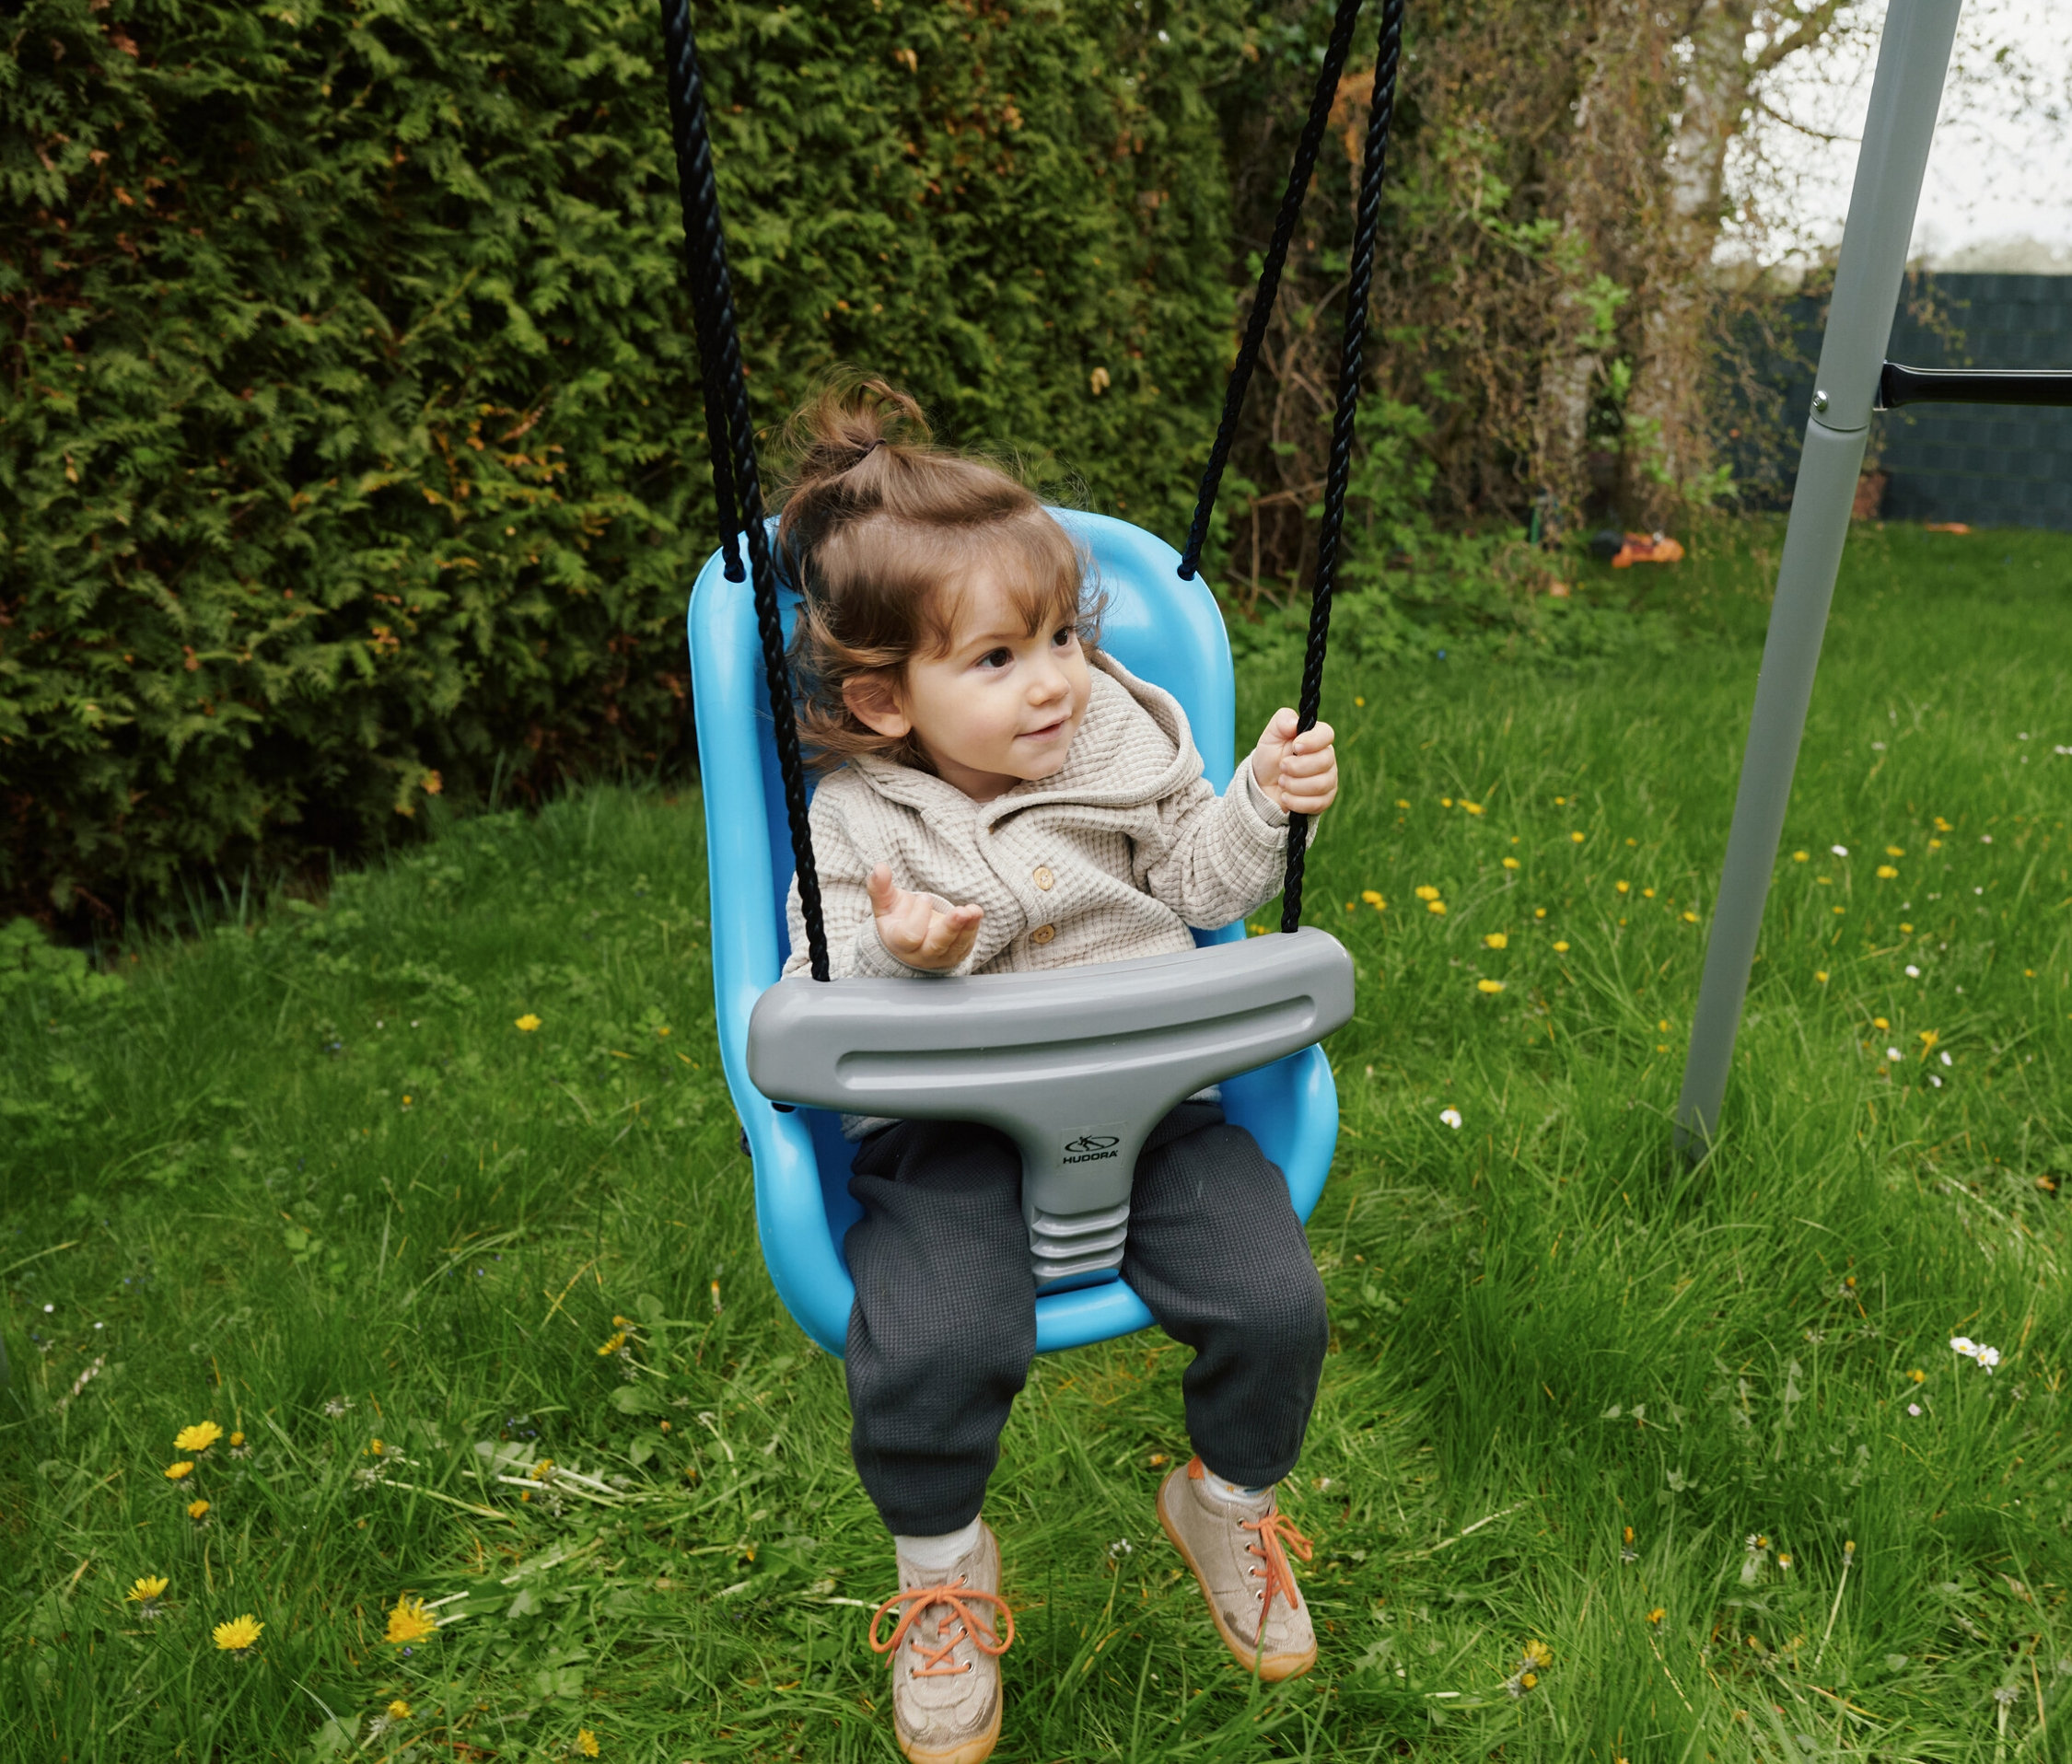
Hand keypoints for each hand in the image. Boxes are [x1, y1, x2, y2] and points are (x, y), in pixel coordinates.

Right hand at [866, 864, 983, 971]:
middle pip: (936, 946)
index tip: (925, 897)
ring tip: (974, 911)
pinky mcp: (957, 954)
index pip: (909, 935)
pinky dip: (973, 929)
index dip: (919, 916)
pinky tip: (976, 913)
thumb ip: (880, 887)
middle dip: (950, 929)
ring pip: (955, 947)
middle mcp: (920, 954)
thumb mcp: (885, 904)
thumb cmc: (897, 918)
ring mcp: (940, 957)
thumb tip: (879, 867)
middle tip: (961, 912)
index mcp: (899, 942)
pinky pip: (966, 944)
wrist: (911, 939)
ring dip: (967, 928)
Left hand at [1250, 708, 1337, 815]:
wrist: (1263, 787)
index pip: (1327, 734)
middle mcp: (1327, 757)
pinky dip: (1296, 801)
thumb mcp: (1270, 736)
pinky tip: (1285, 797)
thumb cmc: (1270, 758)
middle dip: (1297, 767)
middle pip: (1325, 761)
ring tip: (1282, 782)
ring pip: (1321, 784)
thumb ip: (1282, 721)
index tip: (1295, 747)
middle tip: (1282, 767)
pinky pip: (1317, 803)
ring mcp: (1328, 779)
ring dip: (1294, 785)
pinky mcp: (1325, 799)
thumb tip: (1294, 723)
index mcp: (1316, 738)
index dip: (1312, 741)